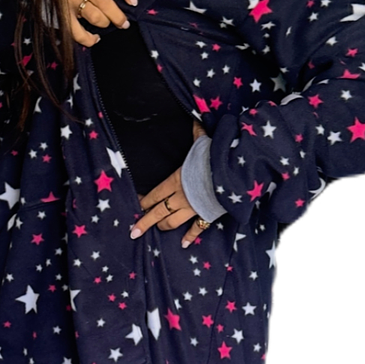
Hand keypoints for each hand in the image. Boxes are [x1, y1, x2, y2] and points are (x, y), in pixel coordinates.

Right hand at [60, 0, 137, 45]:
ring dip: (104, 23)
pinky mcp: (62, 13)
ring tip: (105, 23)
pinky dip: (89, 39)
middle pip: (105, 2)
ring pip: (95, 16)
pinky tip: (94, 38)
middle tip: (124, 23)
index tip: (133, 2)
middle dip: (118, 16)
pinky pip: (78, 31)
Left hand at [131, 122, 210, 248]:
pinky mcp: (206, 215)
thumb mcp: (202, 142)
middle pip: (157, 212)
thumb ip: (196, 133)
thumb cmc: (214, 157)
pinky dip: (189, 237)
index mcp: (175, 180)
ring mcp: (192, 208)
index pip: (153, 194)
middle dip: (144, 222)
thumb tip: (195, 118)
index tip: (135, 205)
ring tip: (157, 229)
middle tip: (133, 232)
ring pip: (172, 222)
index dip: (143, 201)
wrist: (232, 174)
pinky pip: (195, 229)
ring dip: (163, 226)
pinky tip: (184, 244)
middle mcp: (180, 197)